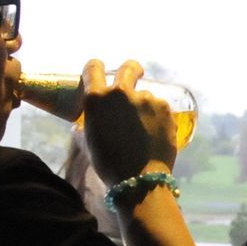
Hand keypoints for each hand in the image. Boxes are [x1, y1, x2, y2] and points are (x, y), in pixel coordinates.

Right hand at [81, 58, 178, 182]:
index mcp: (96, 98)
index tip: (100, 69)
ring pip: (145, 95)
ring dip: (144, 105)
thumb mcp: (89, 142)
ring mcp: (146, 98)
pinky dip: (158, 116)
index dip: (96, 67)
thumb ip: (85, 128)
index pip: (93, 68)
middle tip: (135, 74)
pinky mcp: (165, 108)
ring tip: (145, 128)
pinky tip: (156, 132)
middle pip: (128, 68)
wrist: (138, 178)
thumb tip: (81, 126)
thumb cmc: (108, 164)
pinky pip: (160, 107)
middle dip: (132, 69)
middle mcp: (121, 92)